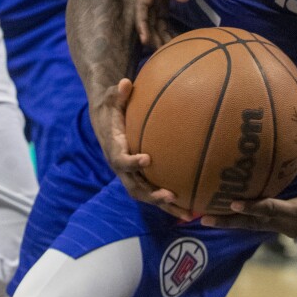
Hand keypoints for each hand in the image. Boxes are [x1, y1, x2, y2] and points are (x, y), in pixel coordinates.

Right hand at [93, 78, 188, 216]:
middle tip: (170, 195)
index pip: (121, 159)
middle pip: (134, 187)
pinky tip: (191, 207)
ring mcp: (130, 174)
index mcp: (114, 148)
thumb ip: (118, 93)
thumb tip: (125, 82)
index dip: (132, 162)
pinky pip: (154, 192)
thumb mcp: (112, 97)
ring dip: (165, 206)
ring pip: (146, 195)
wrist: (104, 120)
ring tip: (188, 214)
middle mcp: (121, 167)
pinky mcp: (140, 176)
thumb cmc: (112, 106)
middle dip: (151, 194)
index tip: (147, 159)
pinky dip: (170, 203)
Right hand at [135, 0, 196, 48]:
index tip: (145, 40)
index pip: (142, 7)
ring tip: (170, 53)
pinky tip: (175, 42)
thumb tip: (182, 0)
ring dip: (160, 36)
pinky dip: (167, 31)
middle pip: (148, 19)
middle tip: (162, 55)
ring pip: (155, 21)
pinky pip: (163, 19)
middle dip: (152, 37)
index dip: (142, 24)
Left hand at [200, 118, 296, 237]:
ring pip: (255, 228)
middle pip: (254, 225)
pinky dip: (245, 220)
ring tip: (207, 218)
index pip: (271, 209)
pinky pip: (261, 225)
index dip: (252, 206)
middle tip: (203, 218)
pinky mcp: (286, 229)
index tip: (232, 203)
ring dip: (233, 223)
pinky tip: (229, 213)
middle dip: (229, 222)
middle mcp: (290, 226)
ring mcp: (287, 230)